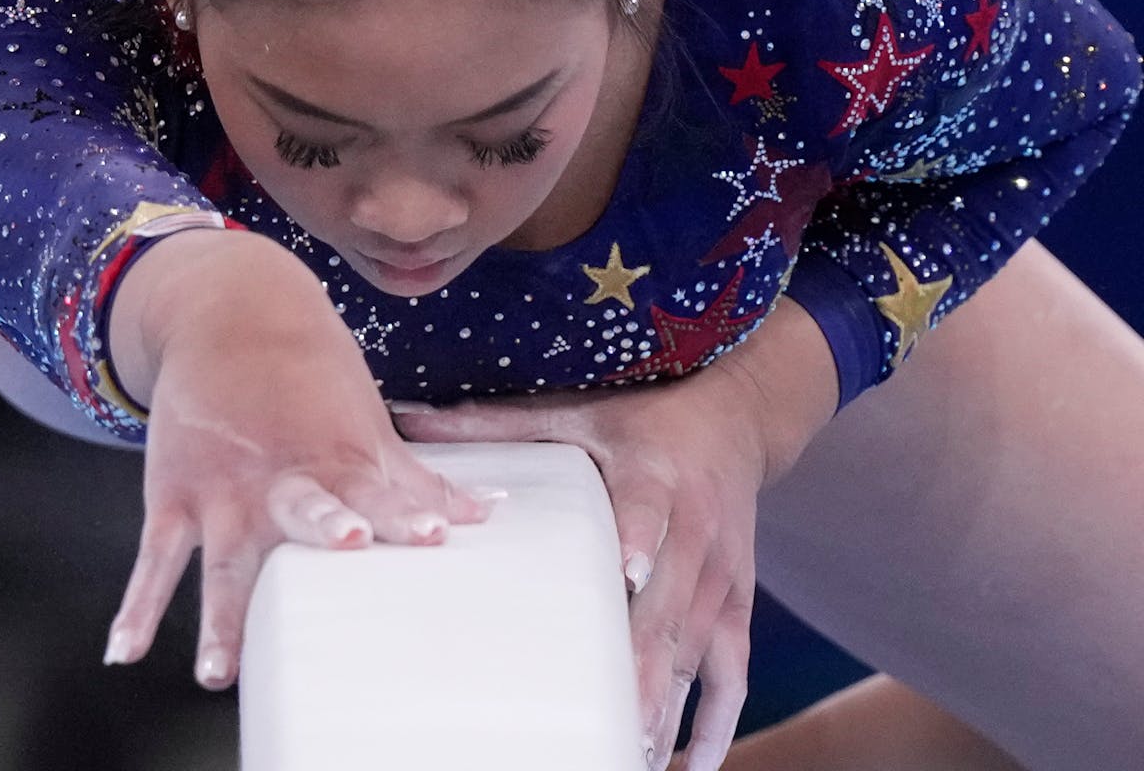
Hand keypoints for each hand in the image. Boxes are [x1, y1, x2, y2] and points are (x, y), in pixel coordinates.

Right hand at [102, 229, 495, 685]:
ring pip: (225, 560)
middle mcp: (284, 478)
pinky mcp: (176, 498)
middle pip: (308, 511)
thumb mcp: (368, 424)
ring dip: (221, 616)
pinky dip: (137, 606)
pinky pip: (155, 559)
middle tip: (347, 545)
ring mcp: (226, 491)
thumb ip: (420, 481)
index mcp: (339, 459)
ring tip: (218, 673)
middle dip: (327, 529)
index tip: (435, 533)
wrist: (230, 313)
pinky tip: (125, 650)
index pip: (382, 492)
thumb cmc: (314, 379)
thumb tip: (490, 514)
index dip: (408, 512)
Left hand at [393, 361, 792, 770]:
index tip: (627, 577)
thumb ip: (496, 425)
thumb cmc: (642, 418)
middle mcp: (693, 533)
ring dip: (669, 708)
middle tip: (613, 723)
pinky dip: (716, 722)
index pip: (647, 512)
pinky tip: (692, 765)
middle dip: (642, 668)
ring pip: (694, 652)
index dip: (639, 543)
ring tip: (634, 756)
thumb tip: (412, 418)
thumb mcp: (575, 412)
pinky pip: (732, 673)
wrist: (736, 423)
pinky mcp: (735, 604)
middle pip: (668, 607)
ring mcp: (719, 577)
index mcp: (653, 478)